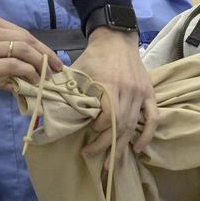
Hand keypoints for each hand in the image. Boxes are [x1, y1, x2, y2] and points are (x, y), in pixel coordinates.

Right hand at [0, 14, 62, 95]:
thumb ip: (1, 51)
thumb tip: (25, 68)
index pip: (24, 33)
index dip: (42, 47)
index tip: (53, 59)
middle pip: (28, 40)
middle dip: (47, 55)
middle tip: (58, 68)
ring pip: (23, 50)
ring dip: (40, 65)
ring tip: (47, 77)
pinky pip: (13, 66)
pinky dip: (28, 73)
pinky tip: (33, 81)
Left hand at [75, 28, 156, 167]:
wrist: (116, 38)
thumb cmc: (94, 55)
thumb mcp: (77, 70)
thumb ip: (67, 90)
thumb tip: (47, 111)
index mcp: (110, 84)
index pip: (108, 115)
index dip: (99, 128)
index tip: (88, 132)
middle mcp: (128, 90)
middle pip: (119, 124)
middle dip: (105, 144)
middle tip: (91, 156)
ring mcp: (140, 92)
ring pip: (133, 125)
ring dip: (121, 145)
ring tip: (111, 163)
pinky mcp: (148, 92)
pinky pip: (152, 117)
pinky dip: (146, 135)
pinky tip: (138, 149)